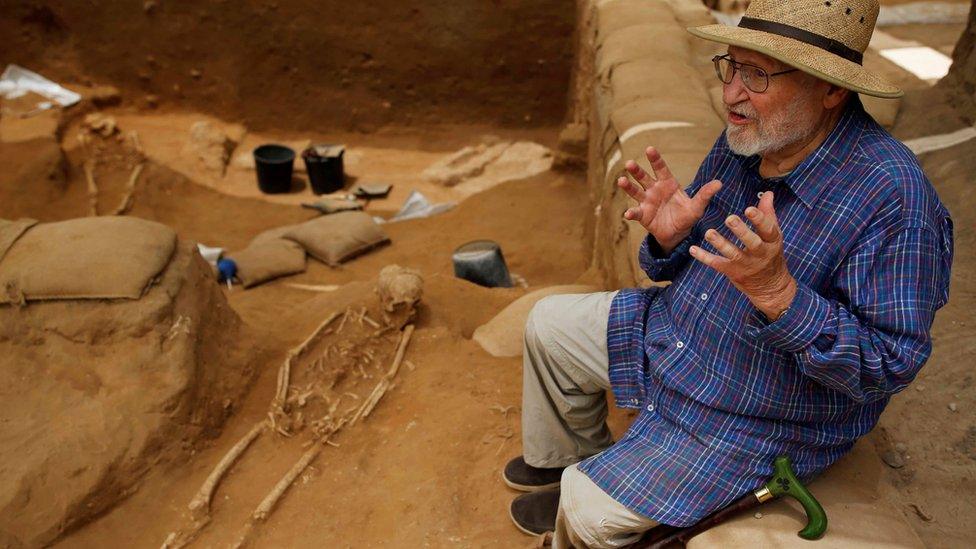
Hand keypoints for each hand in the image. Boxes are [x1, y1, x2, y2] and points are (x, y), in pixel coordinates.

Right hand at [617, 147, 721, 253]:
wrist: (677, 234)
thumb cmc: (687, 216)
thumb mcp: (697, 207)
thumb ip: (705, 195)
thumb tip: (719, 183)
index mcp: (668, 183)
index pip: (660, 168)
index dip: (655, 159)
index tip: (649, 149)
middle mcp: (654, 189)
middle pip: (643, 177)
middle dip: (636, 170)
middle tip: (630, 163)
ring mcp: (647, 202)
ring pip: (635, 191)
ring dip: (628, 186)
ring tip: (621, 180)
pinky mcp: (642, 215)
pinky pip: (636, 212)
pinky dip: (631, 213)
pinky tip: (628, 214)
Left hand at [689, 191, 796, 319]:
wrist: (769, 286)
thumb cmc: (770, 254)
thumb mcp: (773, 236)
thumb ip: (768, 214)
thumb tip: (768, 193)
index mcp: (771, 241)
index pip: (768, 229)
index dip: (759, 219)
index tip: (749, 209)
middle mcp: (760, 253)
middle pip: (751, 242)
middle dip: (740, 231)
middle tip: (729, 218)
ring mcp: (745, 264)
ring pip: (732, 254)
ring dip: (720, 243)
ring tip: (709, 233)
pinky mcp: (732, 271)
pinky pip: (717, 263)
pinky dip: (704, 257)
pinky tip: (693, 249)